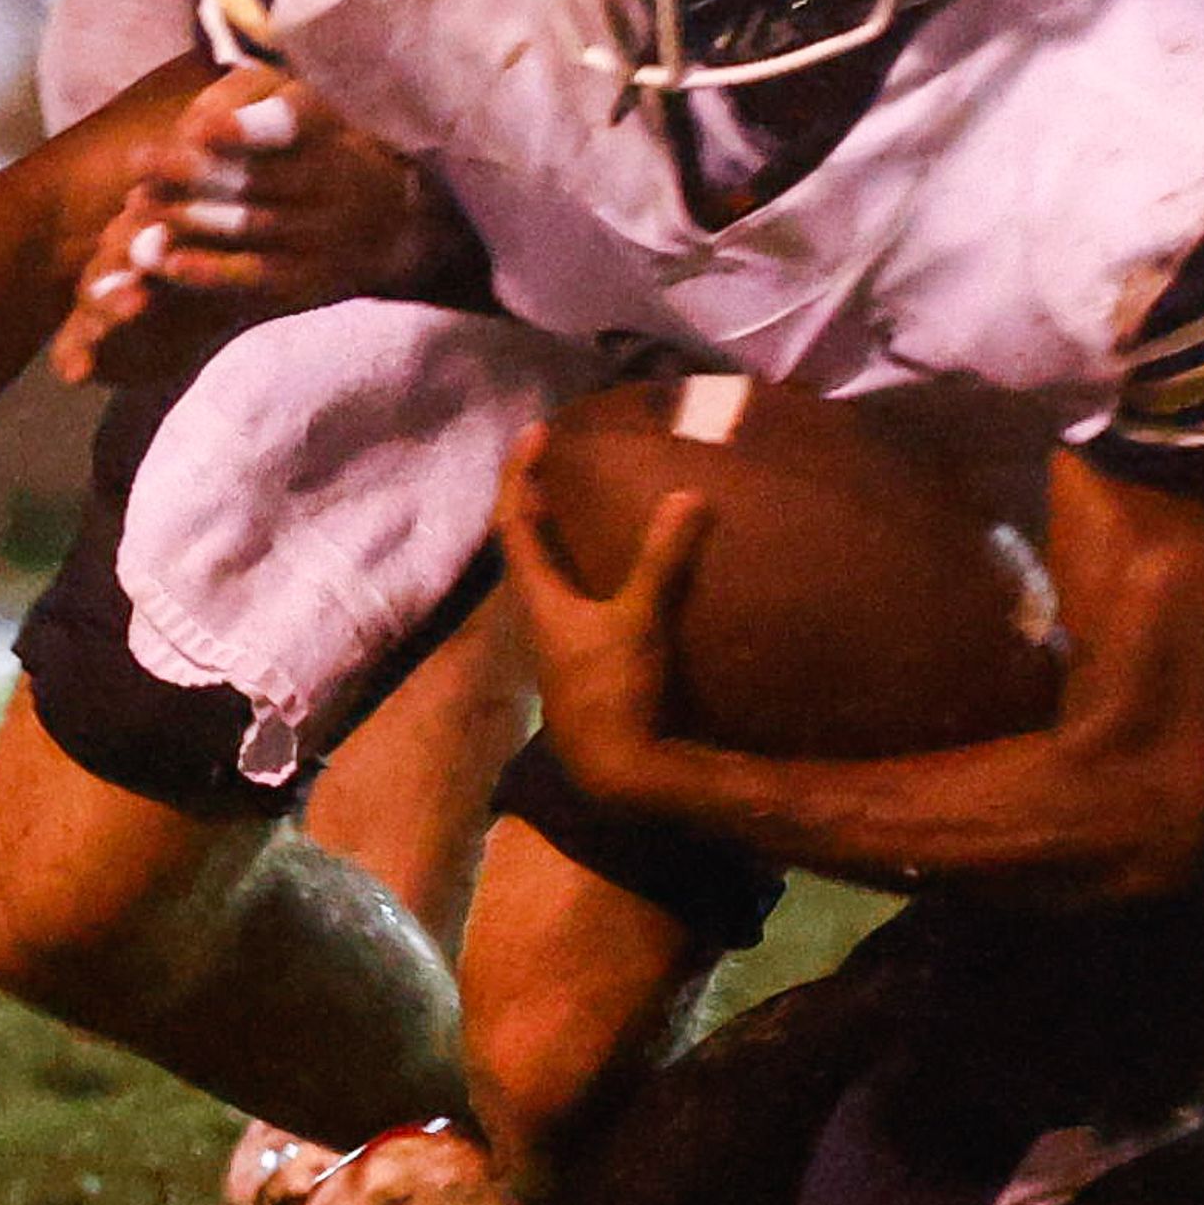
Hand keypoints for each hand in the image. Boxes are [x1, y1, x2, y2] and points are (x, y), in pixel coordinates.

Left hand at [51, 74, 451, 383]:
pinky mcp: (311, 279)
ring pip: (250, 227)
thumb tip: (197, 121)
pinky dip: (206, 270)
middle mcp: (335, 182)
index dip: (248, 130)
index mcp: (330, 128)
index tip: (202, 128)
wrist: (396, 222)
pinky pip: (253, 275)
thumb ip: (251, 99)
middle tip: (139, 163)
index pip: (294, 126)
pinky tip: (164, 263)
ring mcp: (325, 236)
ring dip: (188, 219)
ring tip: (137, 208)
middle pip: (256, 180)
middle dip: (191, 173)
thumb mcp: (301, 102)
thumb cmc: (323, 146)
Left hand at [489, 428, 711, 803]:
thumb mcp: (641, 621)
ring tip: (583, 504)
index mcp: (538, 597)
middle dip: (538, 498)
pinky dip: (586, 568)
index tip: (537, 434)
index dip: (521, 475)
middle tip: (558, 462)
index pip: (515, 522)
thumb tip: (688, 496)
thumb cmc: (615, 694)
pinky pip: (575, 596)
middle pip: (524, 544)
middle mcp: (539, 615)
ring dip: (559, 535)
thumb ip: (662, 559)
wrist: (616, 770)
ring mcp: (559, 640)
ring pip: (547, 573)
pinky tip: (617, 569)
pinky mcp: (583, 659)